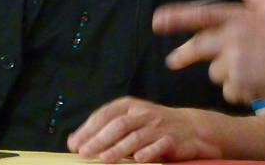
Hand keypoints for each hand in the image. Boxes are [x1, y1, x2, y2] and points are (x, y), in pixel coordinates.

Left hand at [67, 97, 220, 162]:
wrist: (190, 128)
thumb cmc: (152, 125)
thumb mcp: (130, 120)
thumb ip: (106, 128)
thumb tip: (75, 141)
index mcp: (129, 105)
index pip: (105, 114)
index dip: (88, 128)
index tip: (74, 143)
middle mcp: (142, 113)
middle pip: (118, 125)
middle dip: (99, 139)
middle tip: (84, 152)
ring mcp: (158, 125)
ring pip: (135, 136)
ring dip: (118, 149)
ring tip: (103, 159)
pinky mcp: (172, 139)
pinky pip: (158, 145)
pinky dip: (148, 152)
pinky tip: (138, 159)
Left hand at [153, 0, 264, 103]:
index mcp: (238, 18)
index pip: (201, 15)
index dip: (177, 17)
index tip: (157, 21)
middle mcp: (231, 40)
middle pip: (197, 49)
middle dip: (183, 55)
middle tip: (173, 61)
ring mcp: (235, 64)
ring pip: (216, 73)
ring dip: (224, 73)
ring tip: (248, 71)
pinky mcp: (241, 85)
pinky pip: (230, 91)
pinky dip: (238, 90)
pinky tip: (256, 85)